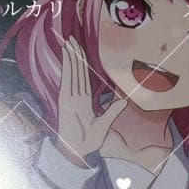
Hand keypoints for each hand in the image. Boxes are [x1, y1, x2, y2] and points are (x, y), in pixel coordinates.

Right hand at [56, 36, 126, 164]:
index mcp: (83, 101)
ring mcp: (69, 97)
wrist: (79, 151)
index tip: (78, 50)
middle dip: (73, 54)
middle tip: (71, 37)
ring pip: (71, 71)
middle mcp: (75, 96)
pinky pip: (67, 78)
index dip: (80, 63)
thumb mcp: (105, 123)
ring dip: (70, 56)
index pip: (82, 77)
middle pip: (75, 70)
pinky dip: (67, 66)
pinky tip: (67, 54)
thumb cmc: (90, 141)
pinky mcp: (65, 99)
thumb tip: (123, 100)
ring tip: (69, 40)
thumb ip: (113, 111)